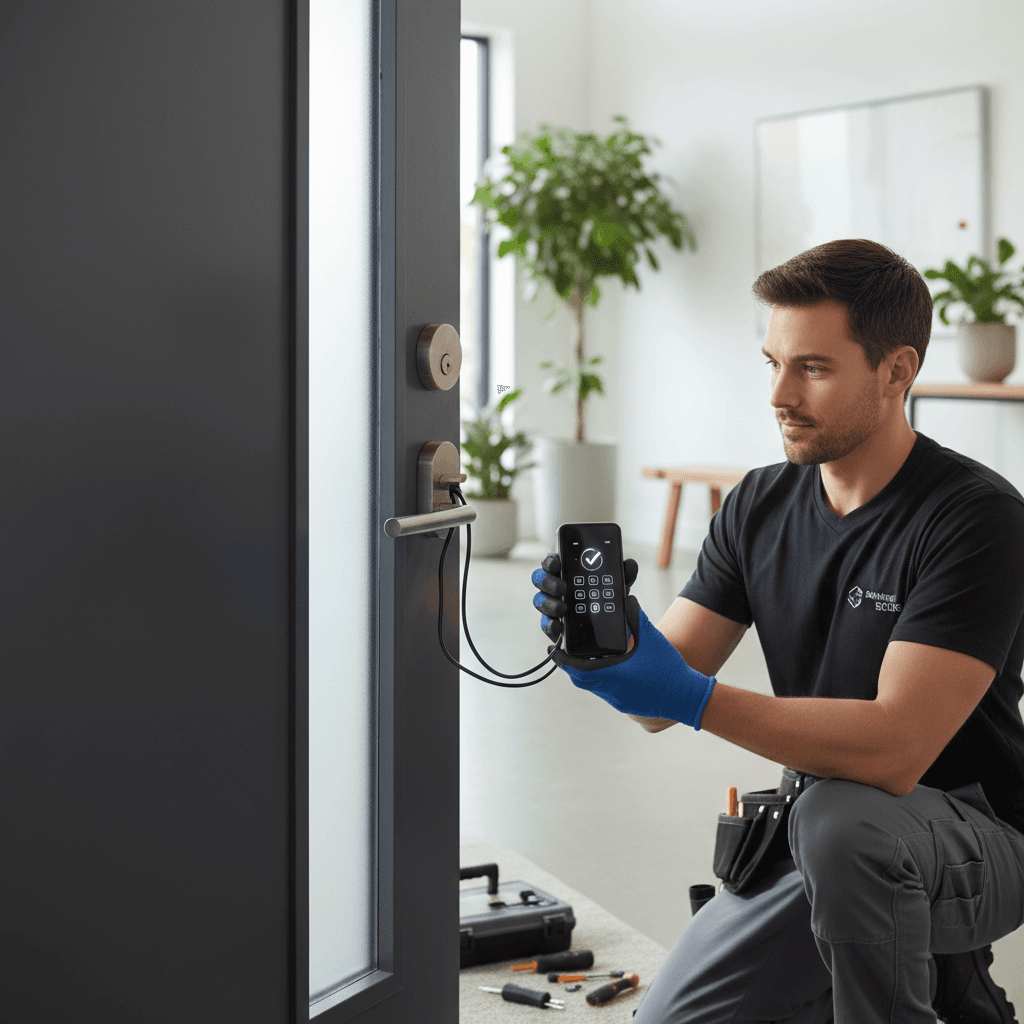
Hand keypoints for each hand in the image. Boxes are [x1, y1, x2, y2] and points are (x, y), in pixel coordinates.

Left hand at [530, 554, 716, 728]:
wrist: (686, 697)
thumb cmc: (668, 667)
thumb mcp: (651, 637)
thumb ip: (635, 617)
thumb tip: (627, 598)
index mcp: (612, 673)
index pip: (576, 668)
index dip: (563, 658)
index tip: (555, 648)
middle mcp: (611, 689)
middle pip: (579, 680)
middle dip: (571, 666)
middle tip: (567, 652)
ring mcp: (617, 700)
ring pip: (592, 687)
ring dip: (586, 673)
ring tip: (587, 657)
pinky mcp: (625, 704)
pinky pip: (605, 692)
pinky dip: (601, 680)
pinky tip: (609, 669)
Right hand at [531, 552, 638, 646]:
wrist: (612, 632)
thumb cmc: (610, 601)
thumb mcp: (619, 588)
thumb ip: (624, 575)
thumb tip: (630, 564)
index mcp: (569, 572)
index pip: (553, 561)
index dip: (550, 559)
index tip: (556, 561)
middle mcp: (557, 587)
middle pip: (540, 578)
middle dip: (547, 581)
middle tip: (562, 587)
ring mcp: (553, 607)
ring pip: (539, 601)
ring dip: (548, 603)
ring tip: (562, 608)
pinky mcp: (554, 627)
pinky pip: (545, 624)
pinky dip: (549, 624)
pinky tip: (558, 625)